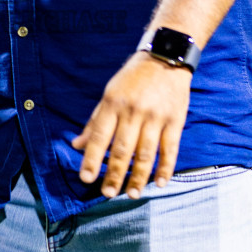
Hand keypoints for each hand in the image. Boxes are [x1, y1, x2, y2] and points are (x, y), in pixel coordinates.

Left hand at [73, 51, 192, 197]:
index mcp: (113, 103)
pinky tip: (159, 183)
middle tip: (108, 194)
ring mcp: (156, 117)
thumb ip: (94, 122)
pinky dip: (165, 167)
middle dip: (114, 174)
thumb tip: (76, 145)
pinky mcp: (175, 120)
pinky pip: (170, 148)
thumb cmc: (133, 78)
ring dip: (138, 177)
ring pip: (146, 153)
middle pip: (122, 149)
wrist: (165, 57)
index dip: (92, 159)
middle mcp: (133, 111)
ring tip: (131, 194)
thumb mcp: (109, 94)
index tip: (86, 178)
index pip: (99, 136)